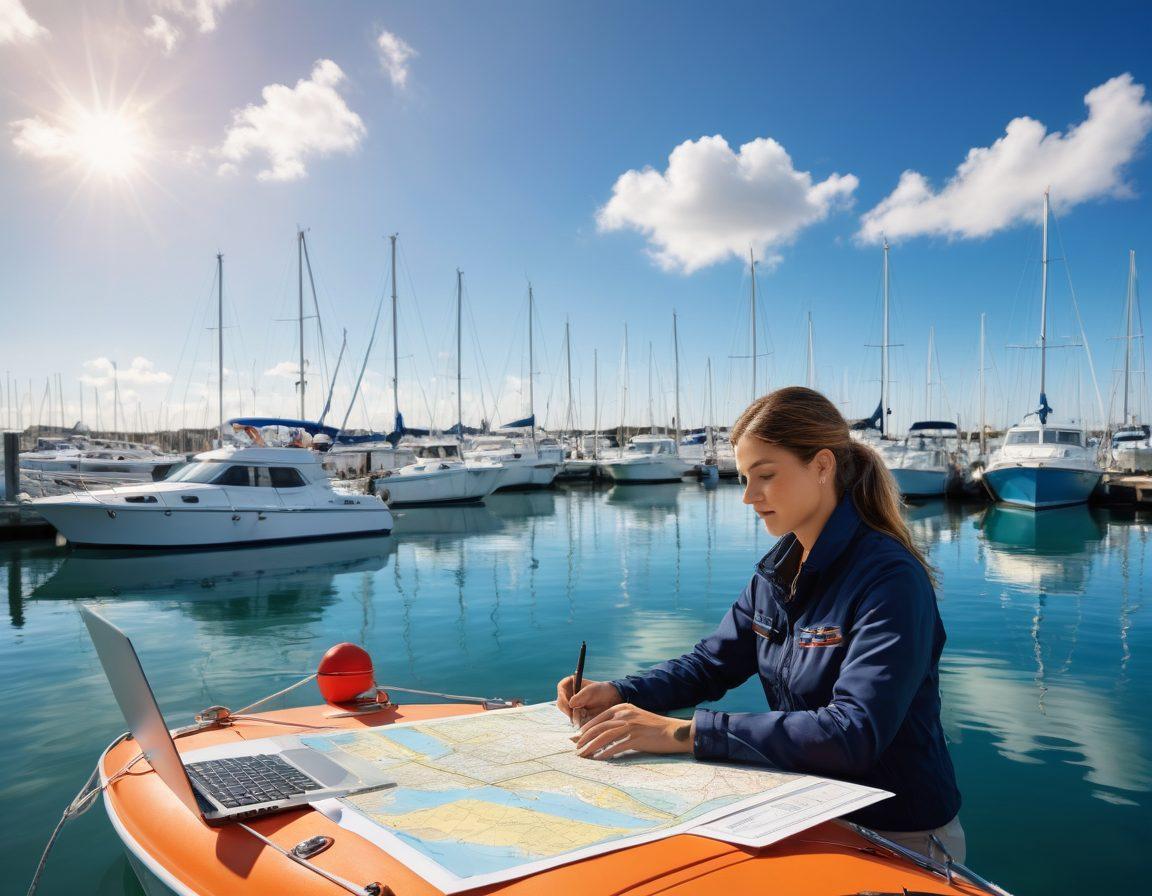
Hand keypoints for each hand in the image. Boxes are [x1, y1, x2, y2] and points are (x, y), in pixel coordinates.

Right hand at [556, 676, 621, 726]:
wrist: (611, 700)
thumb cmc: (601, 691)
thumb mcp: (591, 691)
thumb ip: (580, 697)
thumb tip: (570, 704)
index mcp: (571, 683)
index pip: (561, 688)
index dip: (562, 695)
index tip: (568, 704)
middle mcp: (569, 693)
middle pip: (561, 701)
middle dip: (566, 709)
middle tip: (573, 714)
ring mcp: (572, 704)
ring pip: (566, 711)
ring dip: (573, 715)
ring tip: (585, 713)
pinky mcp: (576, 713)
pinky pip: (572, 718)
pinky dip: (577, 720)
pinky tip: (586, 717)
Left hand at [572, 704, 694, 759]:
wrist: (672, 732)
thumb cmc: (653, 727)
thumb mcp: (634, 718)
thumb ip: (619, 722)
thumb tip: (602, 733)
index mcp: (622, 708)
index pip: (598, 719)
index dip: (585, 729)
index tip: (576, 738)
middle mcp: (624, 714)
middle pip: (598, 727)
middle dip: (584, 739)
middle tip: (575, 748)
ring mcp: (630, 725)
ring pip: (604, 737)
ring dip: (591, 747)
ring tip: (582, 755)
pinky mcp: (636, 738)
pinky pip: (616, 746)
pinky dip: (605, 753)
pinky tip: (598, 758)